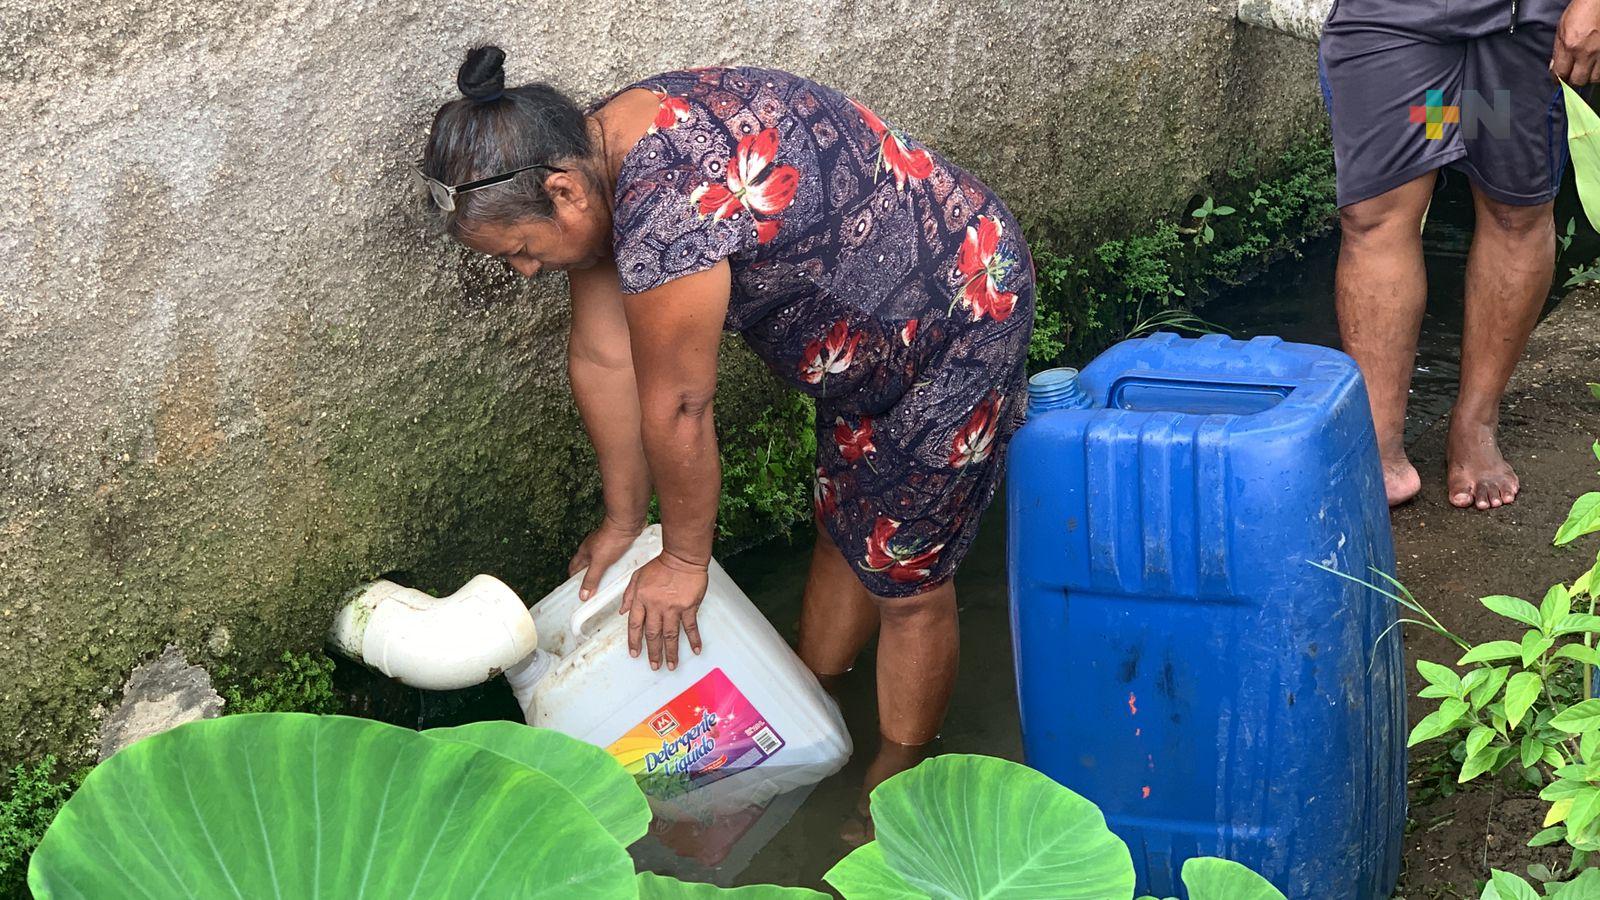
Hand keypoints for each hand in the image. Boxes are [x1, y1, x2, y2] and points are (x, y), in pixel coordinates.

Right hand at [569, 515, 645, 601]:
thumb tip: (582, 594)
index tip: (577, 593)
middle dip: (588, 579)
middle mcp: (591, 550)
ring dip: (602, 573)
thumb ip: (591, 578)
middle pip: (586, 568)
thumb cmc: (612, 539)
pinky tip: (619, 574)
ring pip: (599, 564)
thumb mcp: (600, 563)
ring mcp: (603, 548)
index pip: (573, 569)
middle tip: (593, 592)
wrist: (627, 524)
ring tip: (607, 585)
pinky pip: (611, 560)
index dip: (574, 581)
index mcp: (583, 553)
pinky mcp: (614, 546)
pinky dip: (613, 568)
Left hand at [620, 552, 706, 670]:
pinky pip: (690, 627)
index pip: (635, 625)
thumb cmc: (661, 565)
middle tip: (654, 665)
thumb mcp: (637, 576)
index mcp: (641, 599)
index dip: (634, 641)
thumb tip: (622, 611)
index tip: (635, 653)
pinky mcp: (688, 606)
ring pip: (670, 635)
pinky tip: (695, 649)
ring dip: (671, 652)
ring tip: (672, 665)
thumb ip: (628, 595)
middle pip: (653, 634)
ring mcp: (673, 608)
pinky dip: (693, 639)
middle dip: (653, 653)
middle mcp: (656, 606)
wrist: (682, 557)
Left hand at [1554, 0, 1599, 85]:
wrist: (1598, 2)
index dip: (1557, 80)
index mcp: (1570, 46)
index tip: (1558, 80)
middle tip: (1571, 76)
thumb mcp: (1561, 29)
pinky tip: (1594, 66)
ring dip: (1588, 77)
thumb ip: (1558, 51)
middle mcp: (1586, 52)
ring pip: (1594, 78)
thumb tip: (1554, 68)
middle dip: (1572, 81)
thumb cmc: (1581, 10)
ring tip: (1584, 71)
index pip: (1560, 73)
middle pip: (1578, 80)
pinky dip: (1598, 71)